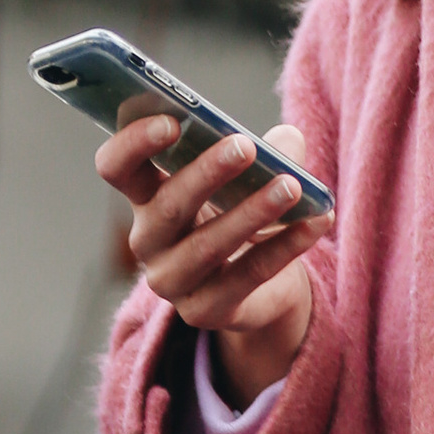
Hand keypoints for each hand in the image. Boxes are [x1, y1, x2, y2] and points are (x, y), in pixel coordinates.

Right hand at [98, 112, 329, 410]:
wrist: (259, 283)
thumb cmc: (238, 211)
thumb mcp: (243, 175)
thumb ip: (262, 150)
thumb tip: (289, 139)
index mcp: (144, 196)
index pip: (116, 166)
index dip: (134, 142)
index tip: (171, 121)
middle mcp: (148, 241)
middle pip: (167, 205)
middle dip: (207, 172)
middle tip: (246, 147)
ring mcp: (173, 282)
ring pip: (209, 245)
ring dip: (252, 212)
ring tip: (292, 186)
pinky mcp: (205, 313)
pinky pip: (249, 275)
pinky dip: (286, 246)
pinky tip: (316, 222)